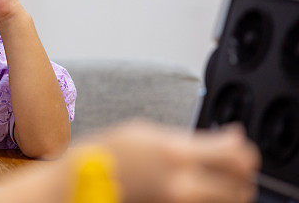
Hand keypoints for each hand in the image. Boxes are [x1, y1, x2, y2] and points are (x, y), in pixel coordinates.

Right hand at [82, 121, 259, 202]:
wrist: (84, 183)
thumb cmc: (109, 152)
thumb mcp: (146, 131)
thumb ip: (186, 139)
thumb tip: (222, 140)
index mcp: (175, 154)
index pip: (234, 154)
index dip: (242, 146)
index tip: (236, 138)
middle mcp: (183, 184)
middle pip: (240, 184)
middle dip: (242, 170)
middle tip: (234, 159)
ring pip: (230, 202)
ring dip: (233, 188)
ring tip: (220, 176)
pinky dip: (213, 199)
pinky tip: (202, 188)